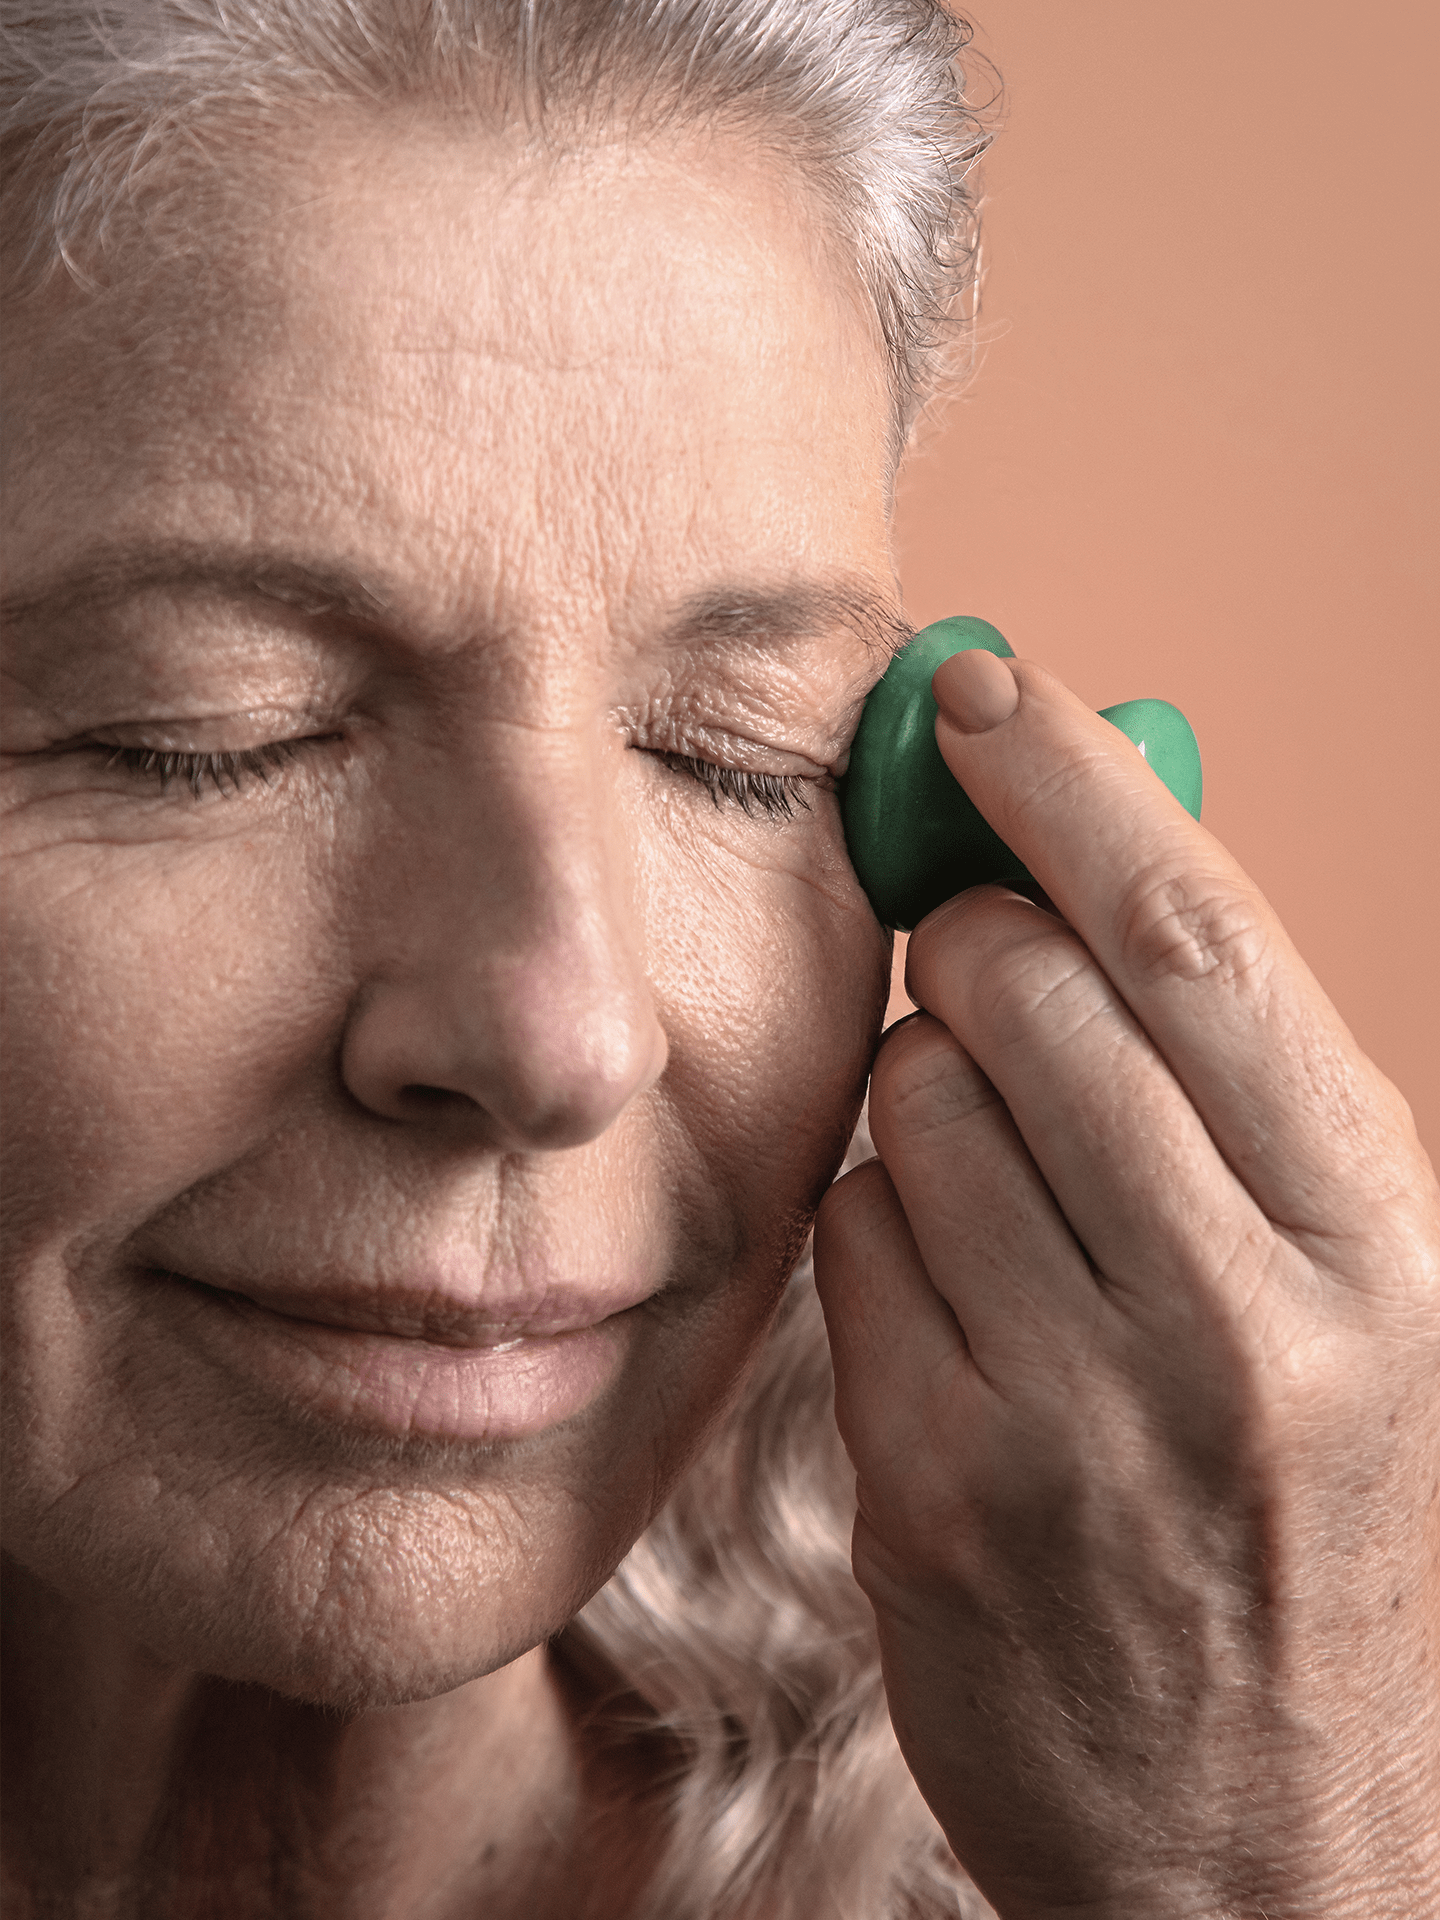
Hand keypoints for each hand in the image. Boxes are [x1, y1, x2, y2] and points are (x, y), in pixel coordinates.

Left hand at [814, 650, 1439, 1919]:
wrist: (1265, 1832)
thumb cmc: (1305, 1507)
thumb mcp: (1356, 1283)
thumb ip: (1233, 1070)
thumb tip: (1081, 841)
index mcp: (1373, 1231)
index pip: (1190, 934)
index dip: (1065, 779)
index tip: (973, 683)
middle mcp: (1239, 1313)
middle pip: (1017, 986)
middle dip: (973, 941)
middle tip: (991, 977)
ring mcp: (1073, 1409)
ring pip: (909, 1101)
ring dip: (930, 1101)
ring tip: (1014, 1201)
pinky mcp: (934, 1483)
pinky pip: (849, 1238)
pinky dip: (882, 1228)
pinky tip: (960, 1313)